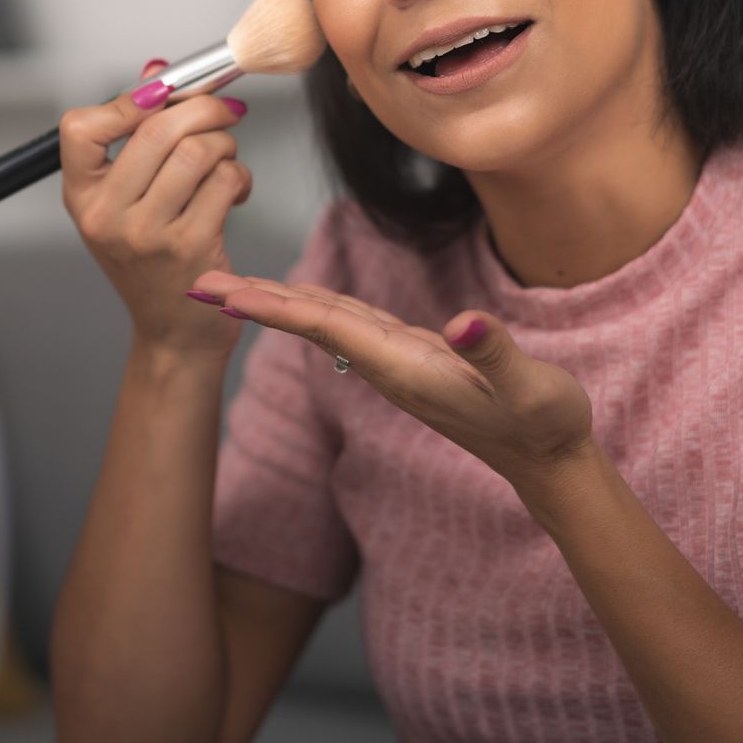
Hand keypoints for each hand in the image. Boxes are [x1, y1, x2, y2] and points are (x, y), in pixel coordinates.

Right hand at [61, 59, 253, 358]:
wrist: (175, 333)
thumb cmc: (154, 258)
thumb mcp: (130, 200)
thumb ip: (137, 134)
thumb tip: (159, 70)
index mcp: (82, 198)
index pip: (78, 128)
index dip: (127, 100)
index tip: (162, 96)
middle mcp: (107, 216)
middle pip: (156, 129)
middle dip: (201, 107)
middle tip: (224, 109)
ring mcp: (148, 234)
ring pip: (198, 151)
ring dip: (225, 144)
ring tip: (225, 161)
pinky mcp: (191, 247)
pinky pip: (226, 180)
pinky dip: (239, 176)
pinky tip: (235, 192)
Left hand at [188, 270, 595, 487]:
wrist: (550, 462)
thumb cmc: (544, 424)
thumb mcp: (529, 388)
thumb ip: (494, 354)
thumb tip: (463, 322)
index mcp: (404, 367)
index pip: (324, 326)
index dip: (273, 306)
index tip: (221, 293)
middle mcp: (389, 366)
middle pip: (307, 324)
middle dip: (251, 302)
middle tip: (192, 280)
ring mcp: (397, 364)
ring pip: (325, 323)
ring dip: (276, 302)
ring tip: (229, 285)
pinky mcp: (412, 359)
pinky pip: (352, 325)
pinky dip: (318, 305)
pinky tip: (302, 297)